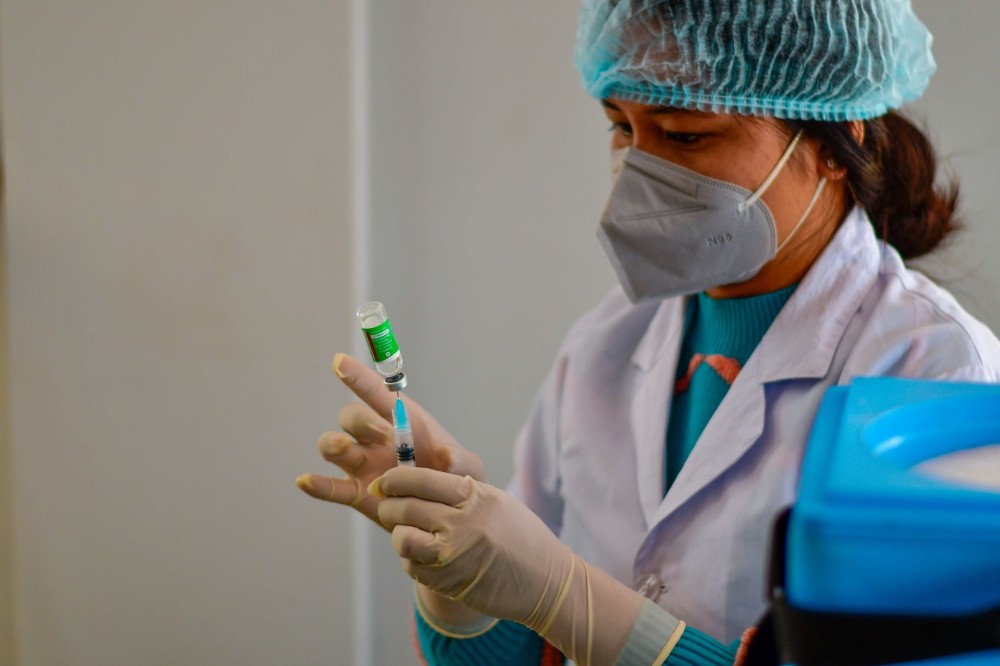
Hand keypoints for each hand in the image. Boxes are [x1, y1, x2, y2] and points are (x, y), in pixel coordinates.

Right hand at [296, 353, 484, 529]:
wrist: (448, 514)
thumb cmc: (455, 480)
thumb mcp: (468, 469)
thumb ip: (461, 461)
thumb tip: (447, 457)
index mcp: (403, 421)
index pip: (376, 393)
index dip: (357, 376)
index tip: (339, 362)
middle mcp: (376, 438)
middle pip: (351, 417)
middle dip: (359, 420)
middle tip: (379, 433)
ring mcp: (363, 464)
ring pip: (334, 446)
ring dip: (333, 444)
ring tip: (342, 448)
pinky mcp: (357, 492)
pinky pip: (331, 487)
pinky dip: (316, 485)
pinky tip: (304, 481)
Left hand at [371, 467, 643, 664]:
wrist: (546, 582)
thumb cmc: (522, 538)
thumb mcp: (496, 502)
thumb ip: (461, 492)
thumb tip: (418, 483)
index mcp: (475, 496)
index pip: (420, 479)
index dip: (395, 479)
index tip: (385, 482)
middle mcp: (463, 523)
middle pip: (406, 507)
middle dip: (389, 506)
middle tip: (386, 505)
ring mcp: (454, 555)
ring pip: (402, 539)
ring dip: (398, 535)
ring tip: (405, 533)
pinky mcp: (449, 582)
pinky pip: (413, 567)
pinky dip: (412, 561)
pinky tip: (424, 557)